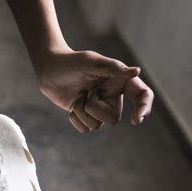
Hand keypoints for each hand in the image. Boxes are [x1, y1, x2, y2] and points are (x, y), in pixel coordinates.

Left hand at [35, 48, 154, 133]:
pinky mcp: (85, 114)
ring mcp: (98, 106)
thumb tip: (137, 71)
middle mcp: (112, 95)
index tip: (136, 120)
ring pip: (98, 125)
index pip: (142, 95)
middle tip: (86, 92)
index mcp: (119, 80)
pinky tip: (72, 105)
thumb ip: (112, 67)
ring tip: (78, 95)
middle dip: (96, 109)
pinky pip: (85, 129)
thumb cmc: (70, 61)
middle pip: (114, 118)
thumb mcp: (90, 62)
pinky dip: (76, 119)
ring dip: (83, 112)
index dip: (144, 108)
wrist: (48, 69)